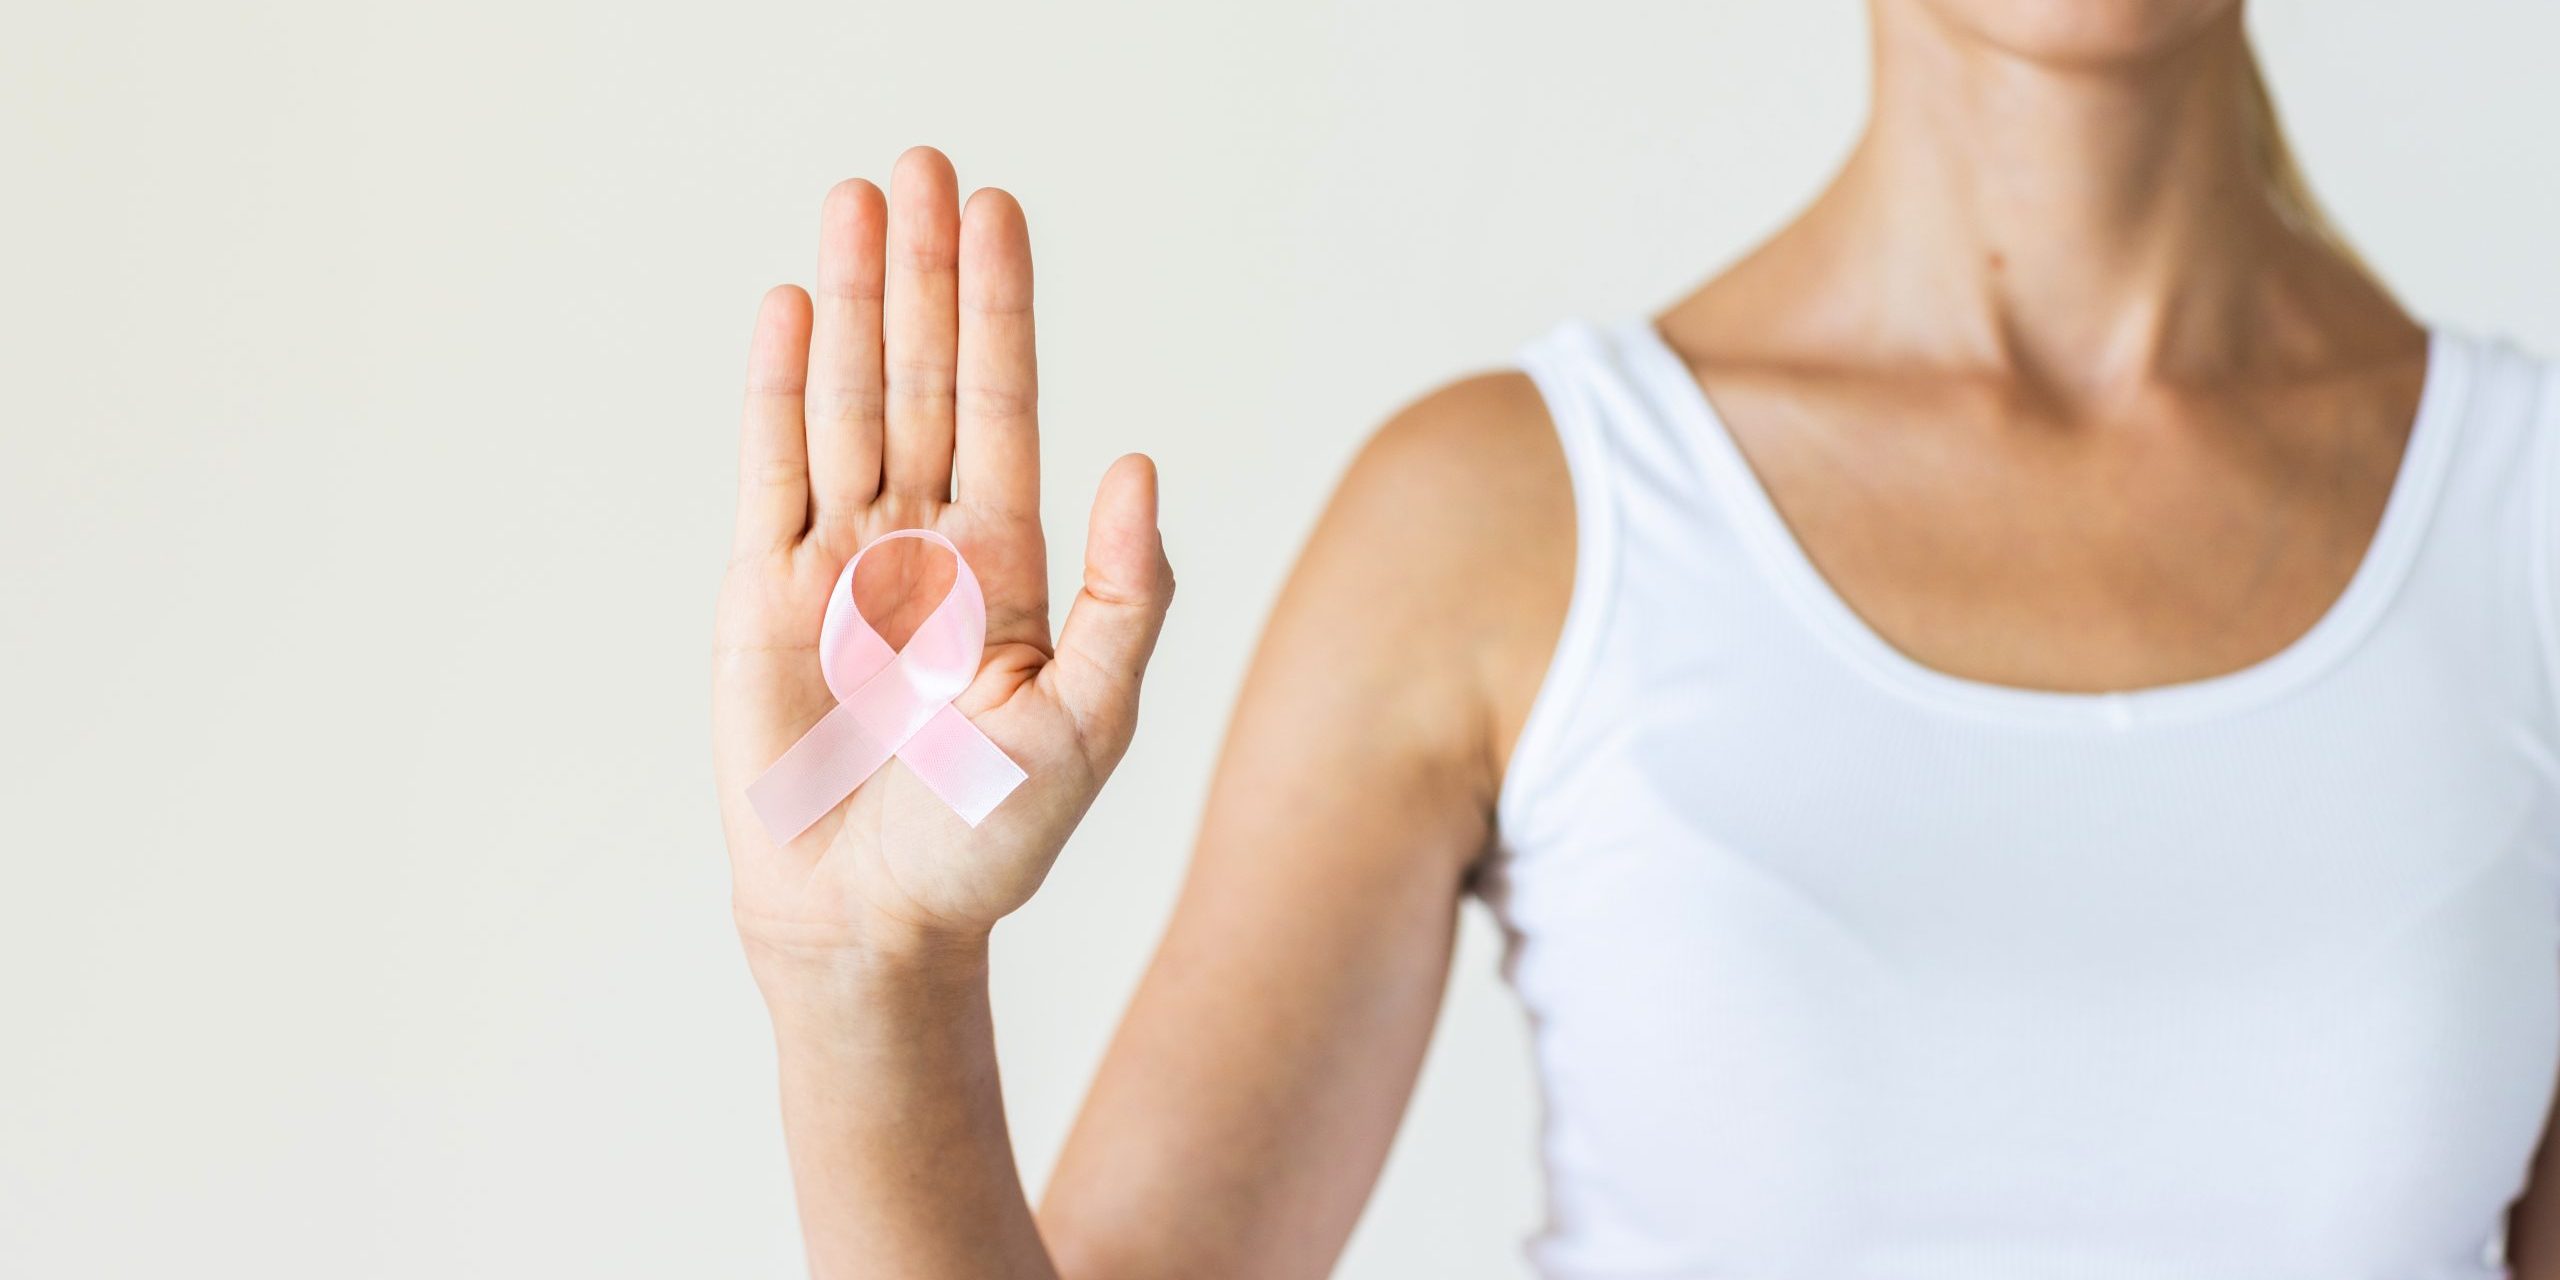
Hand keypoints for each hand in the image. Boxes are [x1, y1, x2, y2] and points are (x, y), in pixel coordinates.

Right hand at [712, 148, 1172, 977]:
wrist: (874, 924)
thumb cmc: (990, 842)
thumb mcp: (1091, 721)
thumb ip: (1126, 593)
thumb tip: (1140, 463)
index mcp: (1005, 564)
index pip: (1002, 407)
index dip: (1000, 311)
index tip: (998, 214)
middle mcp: (921, 542)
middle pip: (922, 378)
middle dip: (924, 274)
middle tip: (923, 165)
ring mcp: (836, 560)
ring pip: (845, 402)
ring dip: (850, 303)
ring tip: (855, 202)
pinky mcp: (760, 593)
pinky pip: (768, 468)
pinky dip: (776, 387)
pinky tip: (788, 306)